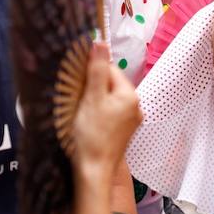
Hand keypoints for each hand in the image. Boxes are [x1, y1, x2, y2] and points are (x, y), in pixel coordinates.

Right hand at [72, 41, 142, 188]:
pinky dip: (98, 112)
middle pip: (111, 84)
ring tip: (82, 111)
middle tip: (78, 99)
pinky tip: (88, 122)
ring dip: (94, 100)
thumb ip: (97, 70)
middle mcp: (136, 106)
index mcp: (131, 95)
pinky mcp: (123, 132)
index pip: (111, 70)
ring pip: (109, 99)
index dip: (92, 72)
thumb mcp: (92, 98)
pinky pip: (110, 113)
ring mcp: (131, 121)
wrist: (94, 170)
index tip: (78, 81)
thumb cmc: (92, 134)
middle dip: (93, 86)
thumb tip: (100, 42)